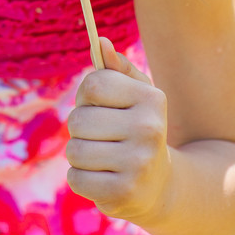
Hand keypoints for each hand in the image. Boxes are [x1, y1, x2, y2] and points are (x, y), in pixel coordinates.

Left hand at [66, 37, 170, 225]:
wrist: (159, 186)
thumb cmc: (138, 129)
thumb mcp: (135, 95)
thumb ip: (115, 68)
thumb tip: (99, 42)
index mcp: (151, 99)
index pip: (93, 85)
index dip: (86, 96)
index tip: (99, 106)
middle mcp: (149, 129)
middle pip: (78, 120)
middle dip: (80, 128)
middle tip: (101, 136)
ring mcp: (138, 163)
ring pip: (74, 150)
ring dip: (80, 154)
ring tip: (102, 157)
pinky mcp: (123, 193)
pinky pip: (76, 178)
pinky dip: (81, 178)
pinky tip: (102, 178)